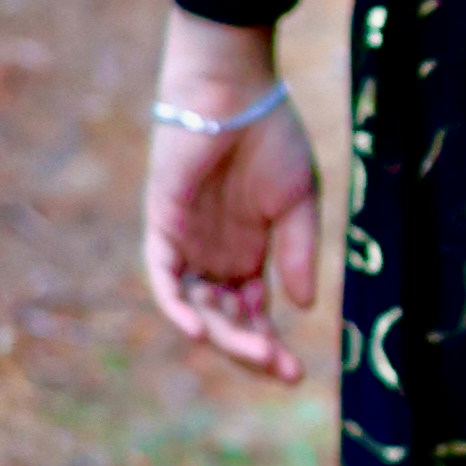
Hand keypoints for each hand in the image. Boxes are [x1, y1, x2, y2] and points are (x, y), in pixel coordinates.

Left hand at [141, 23, 321, 384]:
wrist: (235, 91)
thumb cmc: (271, 136)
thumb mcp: (299, 203)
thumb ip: (299, 254)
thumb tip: (302, 309)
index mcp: (248, 254)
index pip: (253, 317)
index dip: (270, 347)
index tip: (296, 374)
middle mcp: (215, 257)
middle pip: (226, 322)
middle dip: (251, 350)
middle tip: (281, 369)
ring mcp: (188, 245)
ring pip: (198, 309)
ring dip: (224, 337)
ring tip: (257, 353)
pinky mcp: (163, 228)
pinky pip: (164, 279)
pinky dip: (177, 307)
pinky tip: (199, 332)